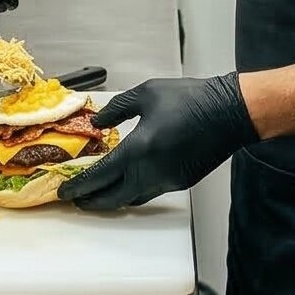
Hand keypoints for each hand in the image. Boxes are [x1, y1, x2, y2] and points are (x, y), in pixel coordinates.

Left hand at [60, 74, 256, 211]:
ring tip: (97, 194)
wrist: (229, 113)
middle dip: (91, 200)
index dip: (79, 185)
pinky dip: (133, 191)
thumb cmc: (191, 99)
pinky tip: (128, 182)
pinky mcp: (179, 182)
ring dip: (112, 198)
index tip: (65, 190)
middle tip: (76, 198)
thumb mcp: (146, 94)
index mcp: (138, 149)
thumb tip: (98, 122)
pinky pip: (149, 192)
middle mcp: (150, 172)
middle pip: (112, 197)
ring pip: (131, 198)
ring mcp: (166, 180)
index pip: (99, 176)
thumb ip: (117, 110)